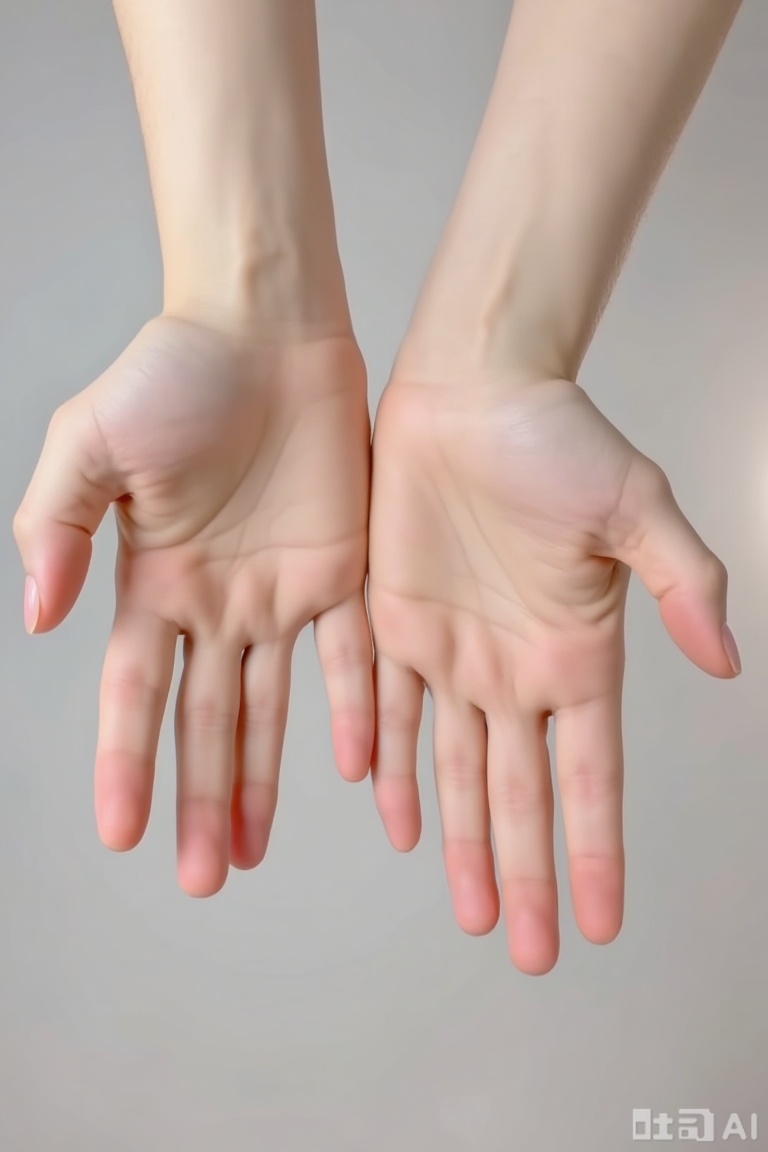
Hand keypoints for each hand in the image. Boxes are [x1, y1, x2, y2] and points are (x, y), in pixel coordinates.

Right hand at [14, 315, 373, 894]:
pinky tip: (354, 767)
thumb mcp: (91, 442)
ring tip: (257, 852)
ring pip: (273, 707)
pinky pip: (352, 653)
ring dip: (267, 779)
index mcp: (154, 582)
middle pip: (204, 721)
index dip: (124, 765)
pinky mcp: (345, 569)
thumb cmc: (174, 371)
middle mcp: (217, 602)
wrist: (267, 324)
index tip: (118, 835)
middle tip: (205, 879)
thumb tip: (37, 620)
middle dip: (202, 799)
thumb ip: (57, 525)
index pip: (134, 694)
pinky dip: (354, 708)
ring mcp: (282, 591)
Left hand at [368, 373, 737, 973]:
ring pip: (454, 770)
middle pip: (521, 795)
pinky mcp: (394, 620)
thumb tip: (728, 664)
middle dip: (524, 874)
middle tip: (526, 953)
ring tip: (471, 910)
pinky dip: (388, 763)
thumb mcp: (635, 507)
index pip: (590, 777)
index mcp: (576, 654)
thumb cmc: (557, 437)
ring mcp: (452, 650)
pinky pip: (385, 709)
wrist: (469, 387)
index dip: (595, 852)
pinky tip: (396, 817)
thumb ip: (684, 583)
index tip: (600, 925)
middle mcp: (514, 667)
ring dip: (462, 841)